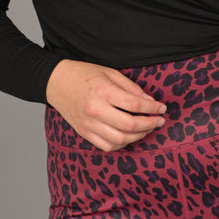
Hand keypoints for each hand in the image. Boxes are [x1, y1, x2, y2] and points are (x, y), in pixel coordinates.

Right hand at [46, 59, 166, 151]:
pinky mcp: (84, 133)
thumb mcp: (110, 73)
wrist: (56, 82)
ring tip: (146, 128)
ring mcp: (89, 124)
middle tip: (159, 121)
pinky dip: (122, 144)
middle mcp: (96, 110)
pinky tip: (129, 136)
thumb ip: (130, 88)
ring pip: (120, 139)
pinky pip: (107, 146)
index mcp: (103, 91)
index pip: (135, 104)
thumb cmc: (84, 74)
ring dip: (138, 136)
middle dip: (149, 124)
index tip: (162, 108)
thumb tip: (150, 101)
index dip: (153, 108)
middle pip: (129, 125)